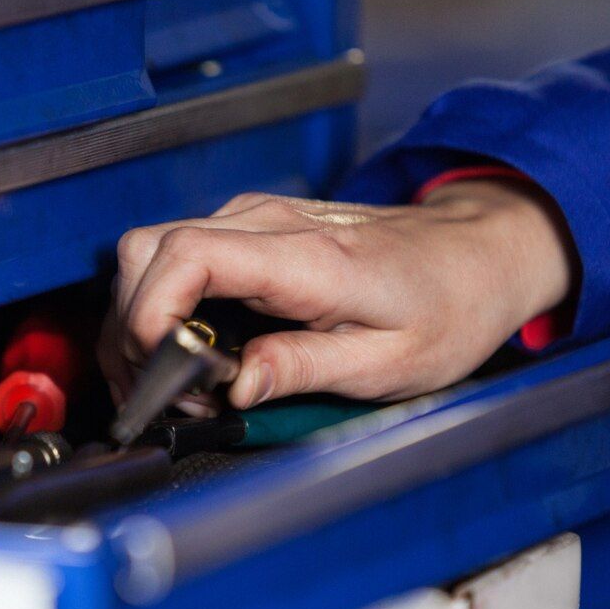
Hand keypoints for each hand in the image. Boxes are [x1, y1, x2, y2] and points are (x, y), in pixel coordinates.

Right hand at [99, 179, 575, 409]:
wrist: (477, 254)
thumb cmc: (445, 306)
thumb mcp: (390, 362)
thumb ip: (305, 369)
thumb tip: (236, 387)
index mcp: (304, 257)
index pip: (186, 256)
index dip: (149, 311)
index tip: (156, 366)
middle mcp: (268, 222)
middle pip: (147, 251)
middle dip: (131, 327)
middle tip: (160, 390)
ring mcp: (256, 218)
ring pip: (151, 251)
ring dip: (142, 318)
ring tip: (176, 378)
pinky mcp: (251, 228)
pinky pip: (177, 255)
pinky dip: (164, 304)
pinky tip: (191, 349)